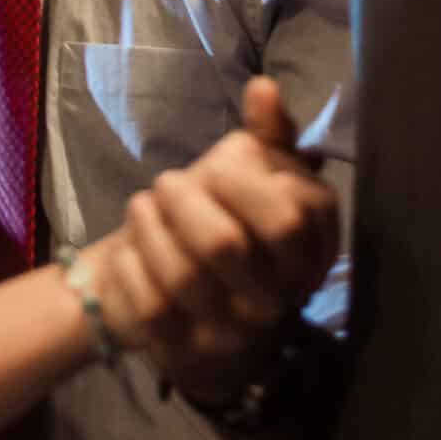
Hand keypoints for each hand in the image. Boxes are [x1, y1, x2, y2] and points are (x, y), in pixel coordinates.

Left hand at [96, 77, 338, 402]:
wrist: (201, 304)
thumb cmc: (236, 221)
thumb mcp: (262, 176)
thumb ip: (270, 134)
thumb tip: (264, 87)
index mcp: (310, 252)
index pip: (284, 218)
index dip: (240, 183)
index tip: (216, 167)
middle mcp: (278, 300)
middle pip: (223, 245)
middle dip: (182, 200)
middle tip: (168, 183)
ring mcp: (233, 332)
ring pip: (181, 276)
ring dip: (149, 227)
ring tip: (143, 205)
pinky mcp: (187, 352)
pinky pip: (149, 306)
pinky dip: (131, 264)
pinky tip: (130, 245)